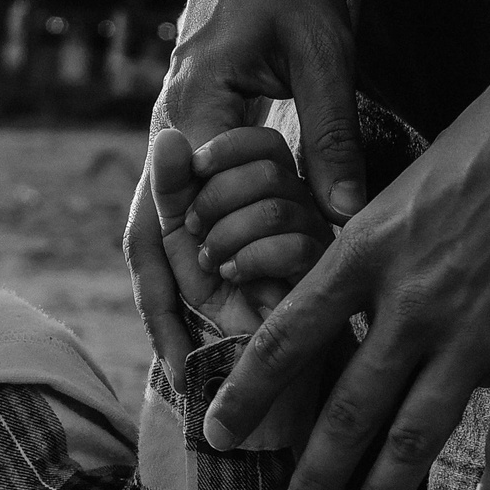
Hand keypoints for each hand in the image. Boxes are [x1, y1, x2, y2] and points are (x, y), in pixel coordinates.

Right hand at [126, 0, 362, 390]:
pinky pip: (165, 221)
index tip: (253, 325)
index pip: (197, 216)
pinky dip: (172, 273)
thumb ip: (330, 134)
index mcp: (195, 112)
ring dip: (162, 304)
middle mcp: (168, 135)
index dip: (221, 277)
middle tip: (196, 380)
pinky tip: (194, 313)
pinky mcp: (182, 144)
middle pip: (154, 243)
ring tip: (175, 372)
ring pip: (148, 239)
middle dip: (176, 312)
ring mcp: (167, 142)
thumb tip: (346, 217)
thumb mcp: (323, 51)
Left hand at [153, 125, 329, 335]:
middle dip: (217, 198)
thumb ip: (172, 185)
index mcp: (269, 186)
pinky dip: (251, 259)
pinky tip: (233, 275)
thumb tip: (170, 137)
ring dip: (228, 234)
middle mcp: (299, 205)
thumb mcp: (177, 232)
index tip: (195, 170)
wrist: (226, 352)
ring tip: (212, 262)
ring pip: (278, 208)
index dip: (226, 150)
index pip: (264, 143)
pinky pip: (294, 247)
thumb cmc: (206, 291)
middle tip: (195, 230)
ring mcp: (314, 239)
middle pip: (269, 170)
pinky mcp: (319, 277)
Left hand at [198, 28, 489, 489]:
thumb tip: (351, 275)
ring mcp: (476, 333)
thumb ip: (377, 236)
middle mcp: (409, 303)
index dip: (246, 395)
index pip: (284, 339)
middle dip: (314, 474)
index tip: (217, 433)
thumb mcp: (409, 177)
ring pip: (415, 436)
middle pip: (345, 408)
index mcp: (366, 252)